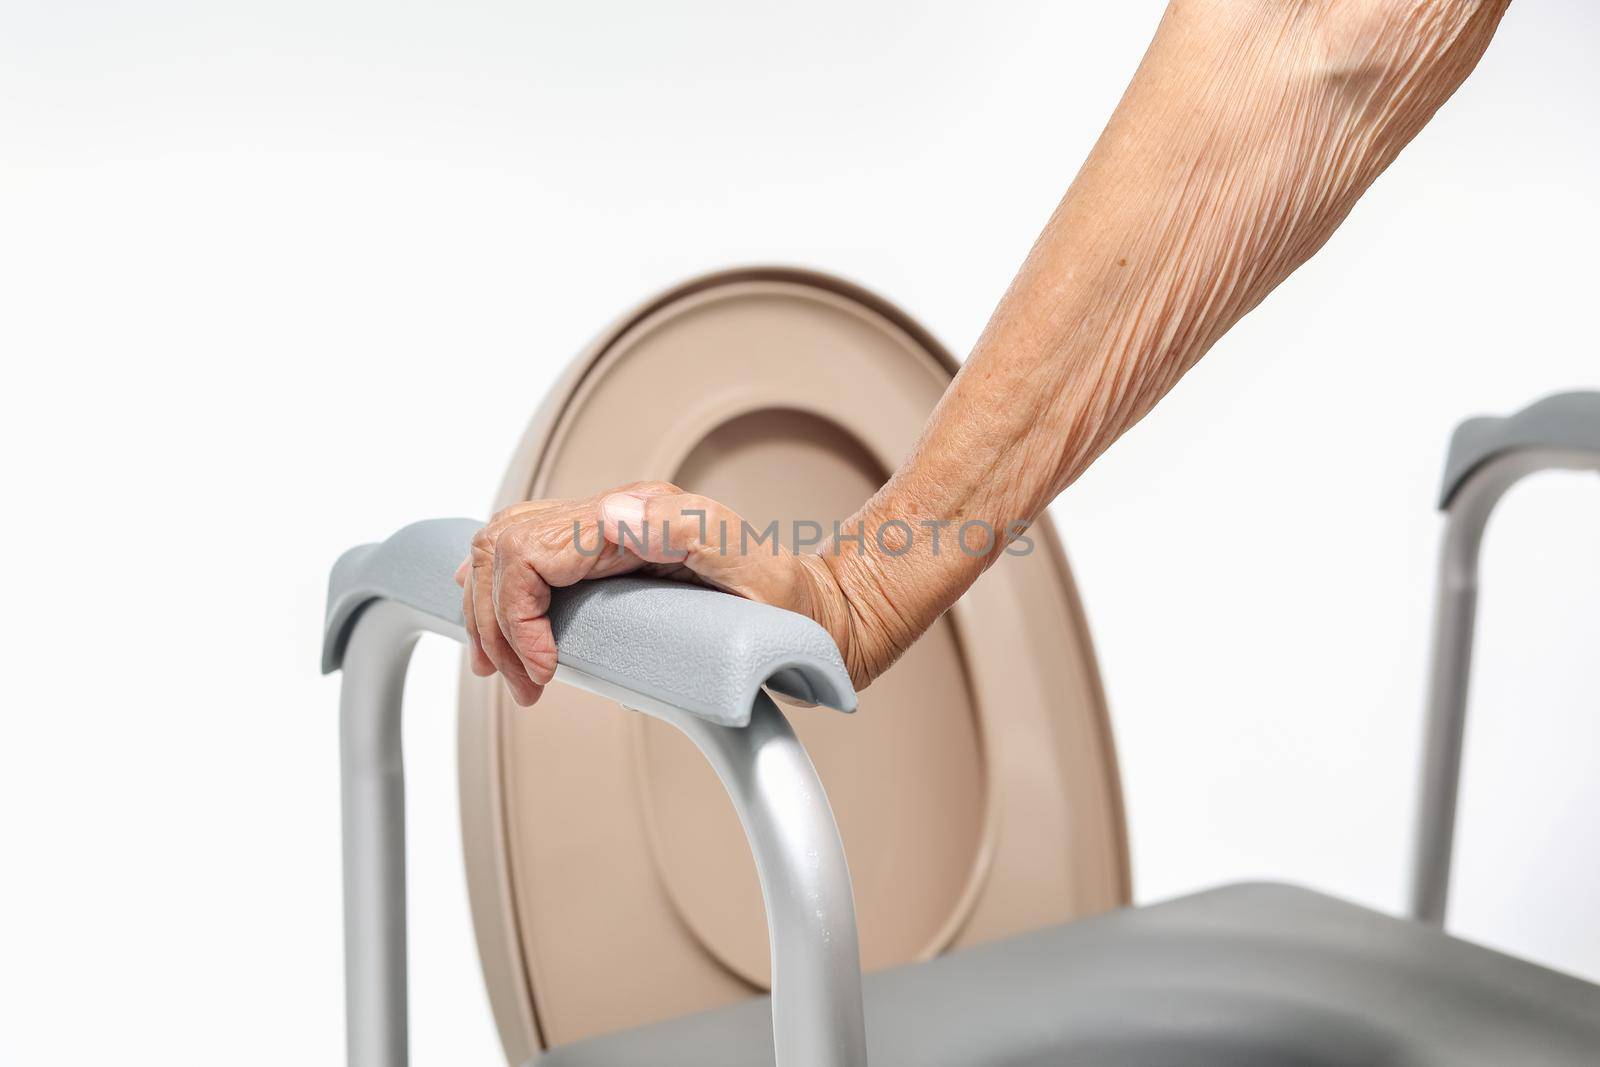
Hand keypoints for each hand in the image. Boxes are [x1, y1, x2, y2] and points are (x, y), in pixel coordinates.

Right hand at [454, 481, 885, 705]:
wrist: (821, 614)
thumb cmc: (792, 606)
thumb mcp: (752, 570)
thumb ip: (686, 533)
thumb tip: (608, 514)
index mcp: (638, 515)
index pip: (528, 550)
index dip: (515, 614)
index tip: (543, 672)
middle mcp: (616, 516)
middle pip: (505, 546)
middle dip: (494, 618)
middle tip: (521, 683)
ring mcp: (610, 533)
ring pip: (507, 549)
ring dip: (491, 611)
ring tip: (508, 672)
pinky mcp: (610, 557)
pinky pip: (531, 559)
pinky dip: (502, 593)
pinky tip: (499, 626)